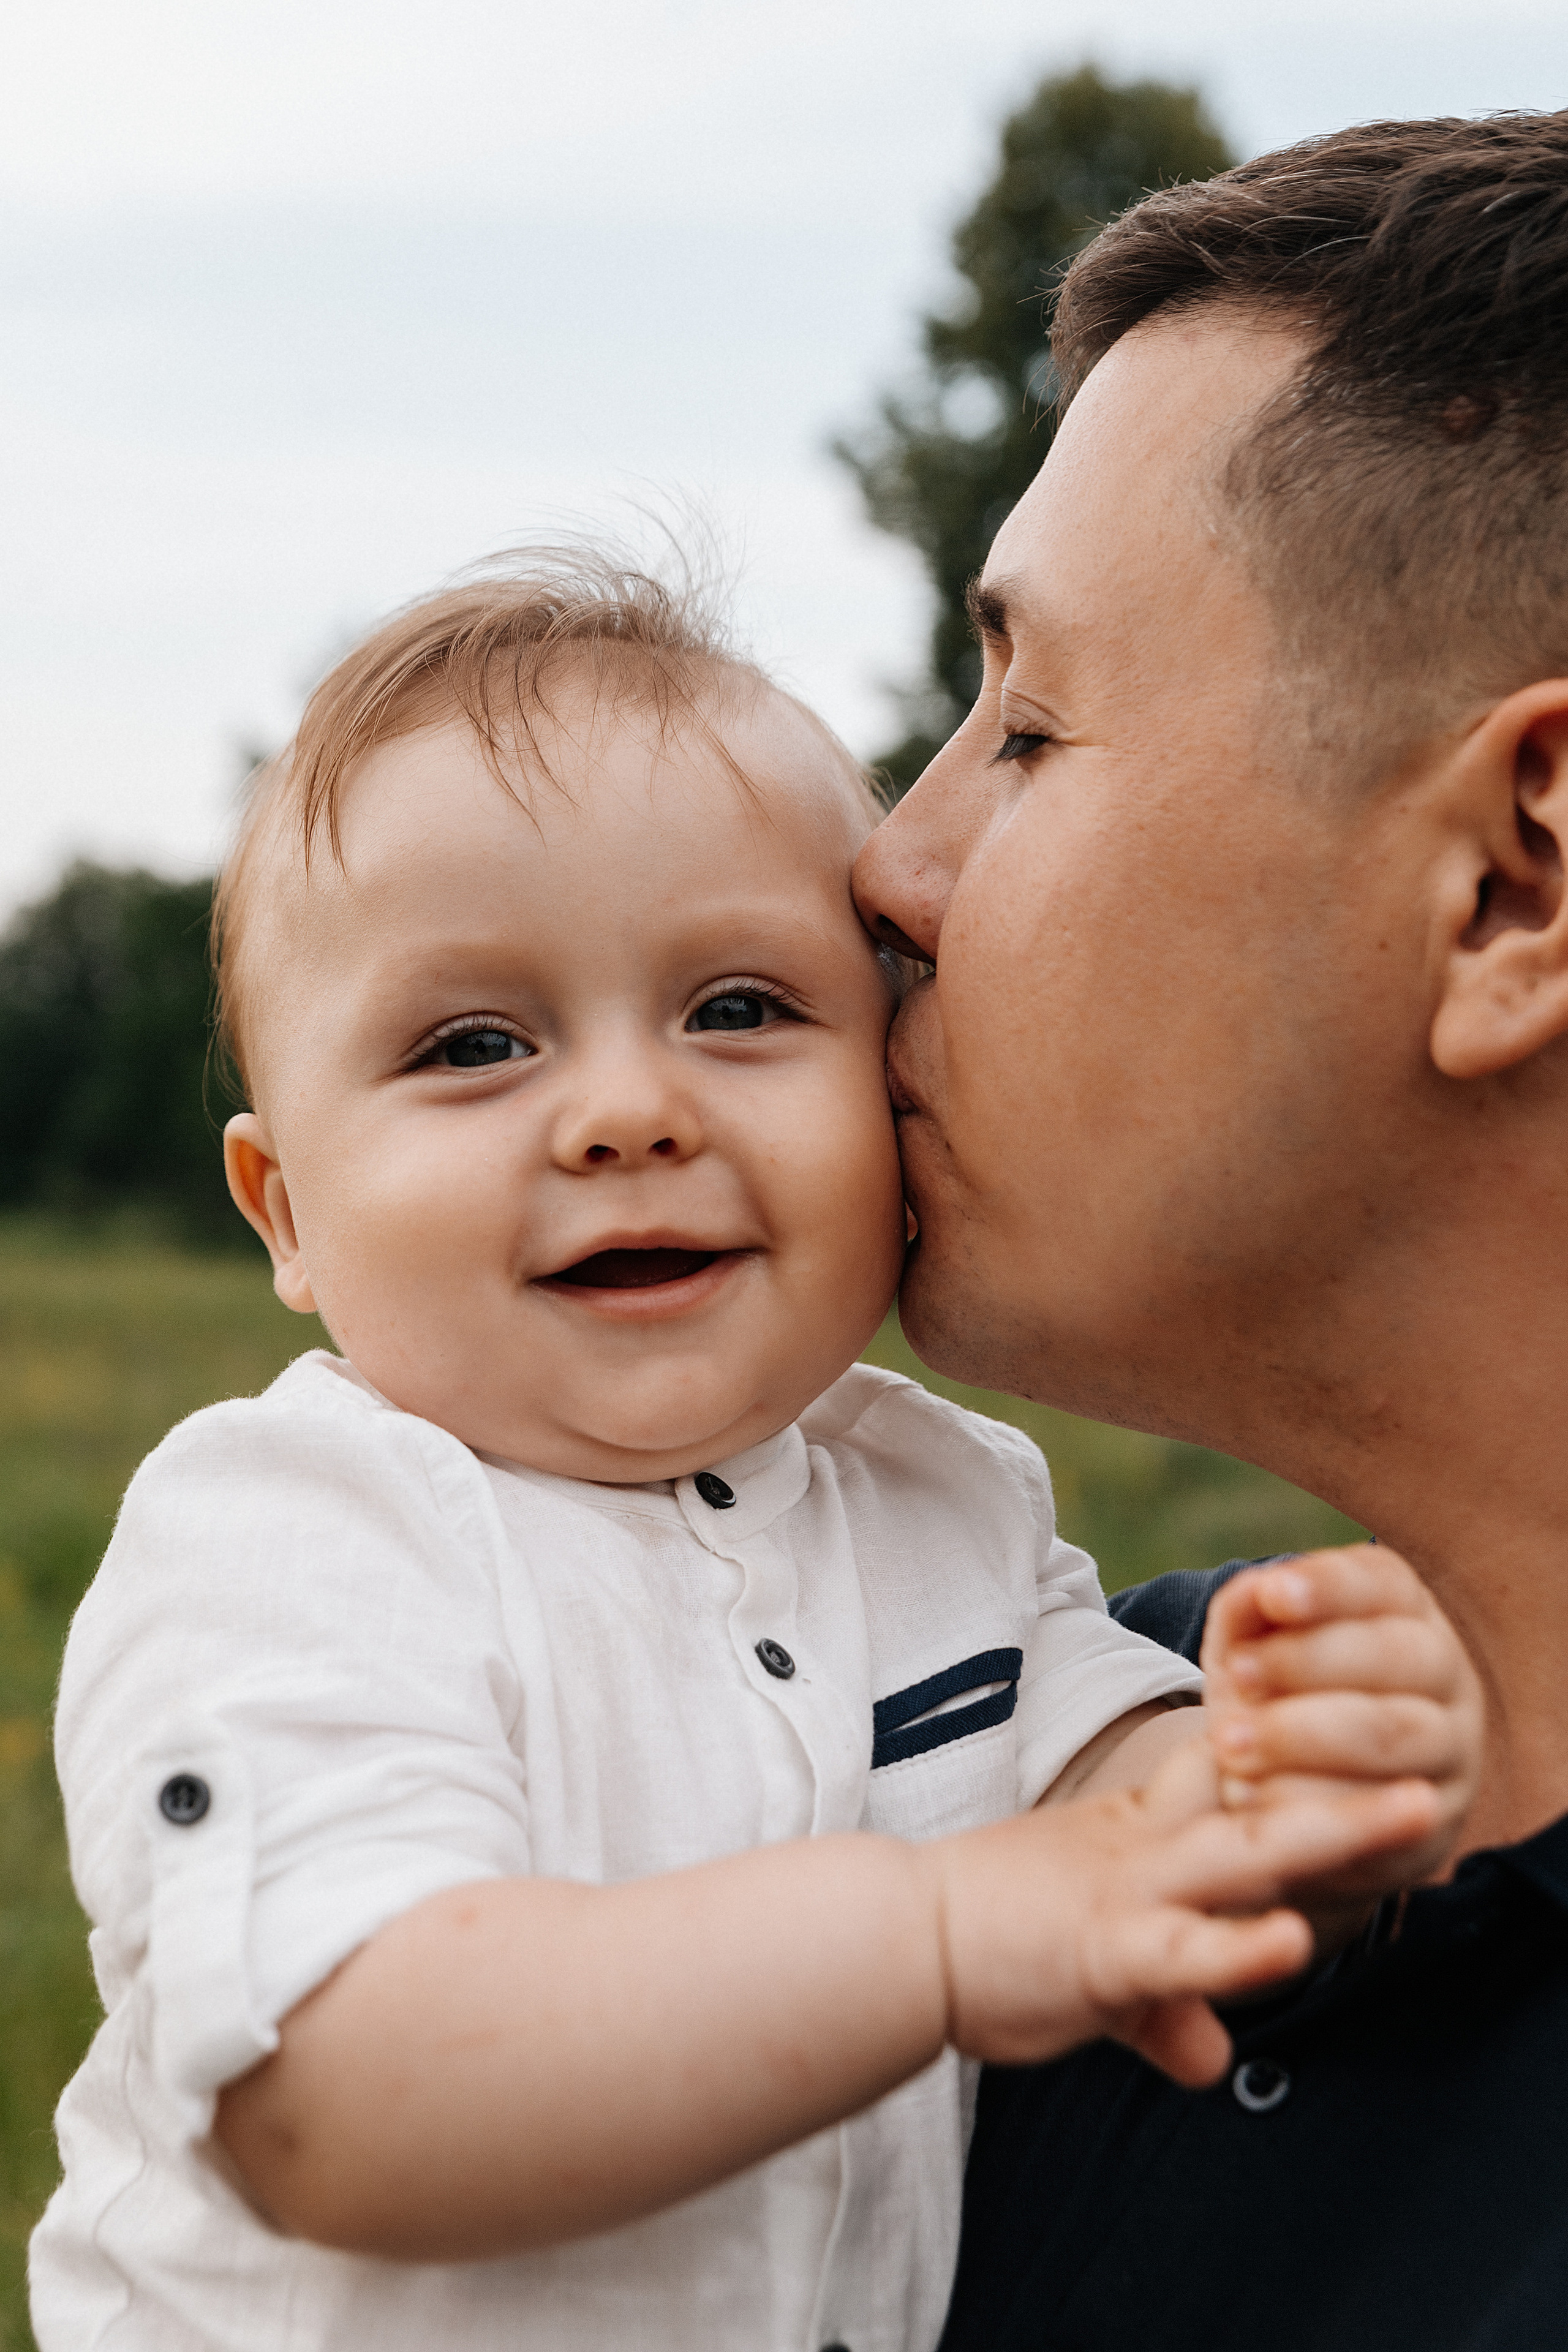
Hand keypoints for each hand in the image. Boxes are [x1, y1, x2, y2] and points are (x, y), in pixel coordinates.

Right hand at [923, 1758, 1437, 2086]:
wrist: (892, 1938)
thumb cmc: (988, 1943)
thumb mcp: (1092, 1977)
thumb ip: (1162, 2011)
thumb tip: (1211, 2061)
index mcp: (1142, 1832)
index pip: (1237, 1776)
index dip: (1304, 1755)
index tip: (1373, 1727)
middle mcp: (1147, 1850)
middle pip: (1265, 1799)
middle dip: (1349, 1778)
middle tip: (1427, 1752)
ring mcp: (1129, 1895)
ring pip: (1246, 1856)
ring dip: (1329, 1832)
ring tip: (1405, 1814)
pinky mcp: (1103, 1952)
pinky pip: (1181, 1950)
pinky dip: (1237, 1949)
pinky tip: (1289, 1941)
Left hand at [1199, 1545, 1482, 1897]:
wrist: (1298, 1790)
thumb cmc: (1274, 1693)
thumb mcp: (1252, 1644)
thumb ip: (1250, 1610)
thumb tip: (1258, 1592)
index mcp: (1407, 1609)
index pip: (1383, 1581)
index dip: (1328, 1585)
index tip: (1272, 1595)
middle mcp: (1446, 1672)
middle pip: (1397, 1655)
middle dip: (1308, 1661)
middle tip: (1237, 1676)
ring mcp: (1452, 1748)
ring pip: (1393, 1732)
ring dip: (1302, 1735)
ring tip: (1229, 1742)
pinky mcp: (1434, 1820)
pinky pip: (1381, 1812)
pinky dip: (1307, 1800)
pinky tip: (1251, 1795)